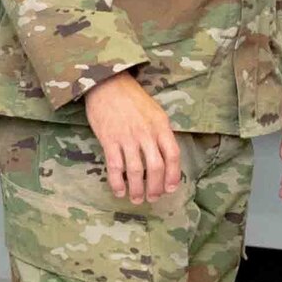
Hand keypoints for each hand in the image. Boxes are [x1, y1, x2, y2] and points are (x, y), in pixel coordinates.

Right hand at [82, 72, 180, 203]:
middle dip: (155, 187)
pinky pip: (115, 166)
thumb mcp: (155, 111)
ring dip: (137, 189)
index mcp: (161, 125)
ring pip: (136, 170)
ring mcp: (127, 137)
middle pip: (156, 167)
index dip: (173, 175)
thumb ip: (161, 132)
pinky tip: (119, 191)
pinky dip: (117, 182)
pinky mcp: (109, 139)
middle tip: (152, 198)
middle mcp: (146, 133)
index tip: (170, 189)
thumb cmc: (132, 98)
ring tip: (136, 198)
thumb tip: (166, 157)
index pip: (173, 155)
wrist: (107, 83)